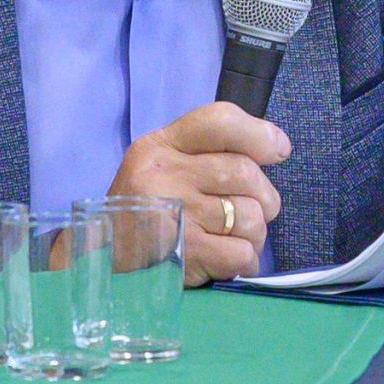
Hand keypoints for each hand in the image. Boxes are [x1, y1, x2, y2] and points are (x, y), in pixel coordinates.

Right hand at [106, 102, 287, 285]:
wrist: (105, 261)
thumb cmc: (146, 210)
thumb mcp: (162, 165)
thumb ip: (208, 151)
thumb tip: (276, 145)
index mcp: (160, 146)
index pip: (220, 121)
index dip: (258, 133)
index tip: (278, 150)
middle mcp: (165, 175)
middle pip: (244, 172)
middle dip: (264, 196)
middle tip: (255, 210)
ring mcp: (176, 216)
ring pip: (250, 216)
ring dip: (255, 233)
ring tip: (233, 237)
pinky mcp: (186, 255)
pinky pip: (242, 253)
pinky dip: (245, 260)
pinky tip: (227, 260)